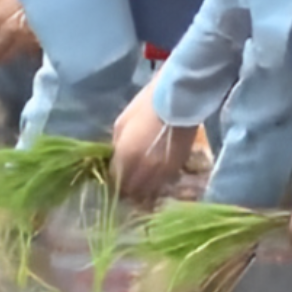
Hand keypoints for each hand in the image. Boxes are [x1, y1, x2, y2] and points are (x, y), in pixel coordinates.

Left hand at [111, 77, 199, 202]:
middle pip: (131, 190)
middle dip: (126, 188)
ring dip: (142, 189)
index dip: (113, 181)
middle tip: (125, 182)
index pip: (115, 181)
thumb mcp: (122, 122)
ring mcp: (162, 172)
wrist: (179, 100)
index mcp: (126, 157)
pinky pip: (163, 183)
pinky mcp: (177, 168)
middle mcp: (143, 170)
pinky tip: (155, 176)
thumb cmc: (146, 106)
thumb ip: (117, 145)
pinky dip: (157, 183)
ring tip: (140, 182)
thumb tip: (116, 157)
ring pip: (149, 191)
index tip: (113, 178)